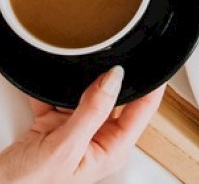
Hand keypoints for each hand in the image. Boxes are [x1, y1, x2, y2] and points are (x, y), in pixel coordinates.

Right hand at [0, 67, 163, 183]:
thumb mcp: (64, 147)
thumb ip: (92, 111)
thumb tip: (114, 78)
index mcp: (110, 149)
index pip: (143, 109)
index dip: (151, 83)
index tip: (152, 57)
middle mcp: (96, 139)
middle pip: (114, 96)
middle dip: (109, 75)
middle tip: (109, 49)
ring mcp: (75, 131)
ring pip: (85, 92)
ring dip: (77, 79)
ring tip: (75, 60)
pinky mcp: (52, 124)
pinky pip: (56, 95)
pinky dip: (49, 86)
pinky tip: (46, 77)